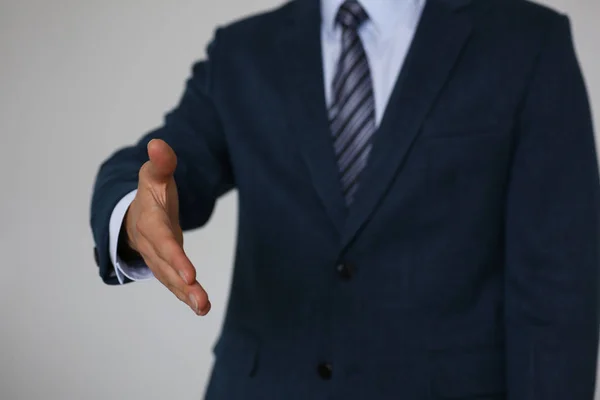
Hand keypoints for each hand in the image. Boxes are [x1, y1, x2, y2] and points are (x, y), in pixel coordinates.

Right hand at [124, 139, 209, 315]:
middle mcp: (151, 244)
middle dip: (182, 283)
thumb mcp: (155, 174)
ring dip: (186, 295)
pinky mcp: (166, 266)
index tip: (190, 274)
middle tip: (200, 299)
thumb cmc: (152, 192)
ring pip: (170, 279)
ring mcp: (157, 258)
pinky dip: (186, 295)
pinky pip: (174, 283)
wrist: (136, 213)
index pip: (162, 240)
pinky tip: (202, 308)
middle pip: (166, 266)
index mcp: (150, 221)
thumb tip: (158, 144)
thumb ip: (162, 162)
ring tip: (203, 308)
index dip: (175, 257)